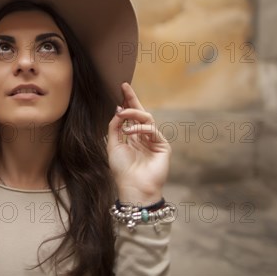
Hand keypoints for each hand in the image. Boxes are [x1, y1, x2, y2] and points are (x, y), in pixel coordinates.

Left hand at [107, 83, 170, 204]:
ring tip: (122, 113)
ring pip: (147, 119)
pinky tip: (131, 131)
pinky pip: (152, 130)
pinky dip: (141, 128)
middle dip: (132, 100)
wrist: (133, 187)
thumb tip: (117, 110)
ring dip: (133, 113)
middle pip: (140, 114)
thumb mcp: (113, 145)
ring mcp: (154, 141)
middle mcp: (143, 137)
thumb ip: (115, 127)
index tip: (122, 88)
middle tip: (124, 88)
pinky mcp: (163, 146)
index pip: (130, 117)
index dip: (127, 103)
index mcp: (132, 138)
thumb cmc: (122, 170)